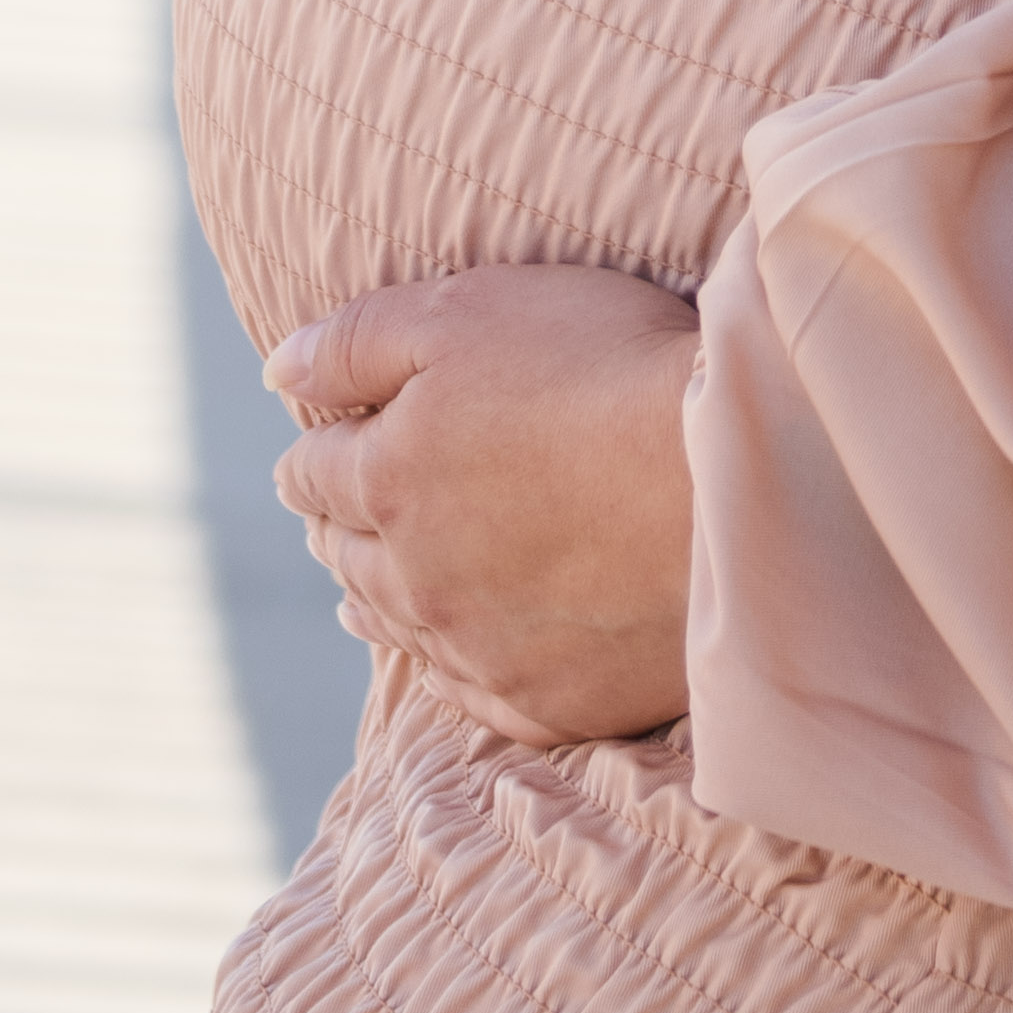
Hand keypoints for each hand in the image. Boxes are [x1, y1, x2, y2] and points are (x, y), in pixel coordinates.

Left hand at [266, 263, 701, 746]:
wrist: (734, 480)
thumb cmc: (607, 370)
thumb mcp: (469, 312)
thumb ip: (359, 338)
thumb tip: (278, 367)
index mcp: (386, 478)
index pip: (315, 468)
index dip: (314, 451)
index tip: (315, 451)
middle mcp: (414, 576)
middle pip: (346, 554)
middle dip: (338, 526)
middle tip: (336, 515)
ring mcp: (478, 648)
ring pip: (396, 628)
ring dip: (375, 599)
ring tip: (362, 592)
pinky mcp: (547, 700)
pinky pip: (469, 695)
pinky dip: (447, 669)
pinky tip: (446, 660)